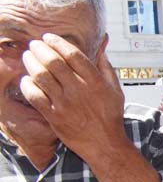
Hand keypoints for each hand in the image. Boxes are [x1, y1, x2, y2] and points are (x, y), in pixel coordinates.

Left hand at [20, 34, 128, 162]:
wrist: (104, 144)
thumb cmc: (110, 117)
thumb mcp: (116, 90)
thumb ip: (107, 68)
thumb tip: (102, 48)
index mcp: (95, 82)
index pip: (73, 55)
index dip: (58, 42)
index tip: (49, 38)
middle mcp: (79, 90)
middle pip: (54, 61)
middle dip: (40, 49)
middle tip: (34, 45)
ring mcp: (65, 103)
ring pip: (41, 76)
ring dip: (31, 62)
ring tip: (28, 57)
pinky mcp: (54, 115)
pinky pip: (34, 95)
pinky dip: (27, 84)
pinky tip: (27, 79)